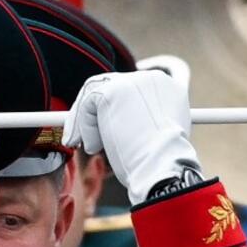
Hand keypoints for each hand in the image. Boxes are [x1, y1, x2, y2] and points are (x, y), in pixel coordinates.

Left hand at [62, 70, 200, 203]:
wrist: (162, 168)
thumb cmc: (159, 165)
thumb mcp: (153, 138)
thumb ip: (138, 122)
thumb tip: (112, 124)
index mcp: (166, 89)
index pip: (131, 91)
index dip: (114, 110)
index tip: (103, 129)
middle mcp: (153, 79)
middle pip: (110, 85)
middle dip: (92, 111)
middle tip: (80, 137)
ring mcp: (133, 81)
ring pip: (95, 94)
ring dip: (85, 122)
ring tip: (89, 148)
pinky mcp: (113, 91)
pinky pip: (87, 105)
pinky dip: (86, 128)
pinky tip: (94, 148)